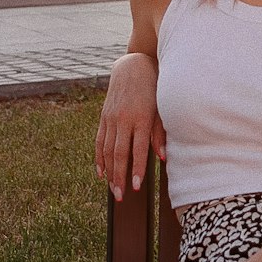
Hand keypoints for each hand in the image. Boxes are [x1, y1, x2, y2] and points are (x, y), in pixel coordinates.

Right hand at [95, 52, 164, 201]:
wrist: (133, 65)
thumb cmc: (153, 88)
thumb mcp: (161, 108)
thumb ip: (160, 133)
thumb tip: (162, 157)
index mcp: (140, 118)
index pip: (137, 150)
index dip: (136, 169)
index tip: (136, 186)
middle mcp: (123, 120)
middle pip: (119, 154)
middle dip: (120, 177)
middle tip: (122, 196)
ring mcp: (111, 118)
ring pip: (107, 150)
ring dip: (109, 172)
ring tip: (113, 190)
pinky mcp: (104, 116)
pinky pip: (99, 141)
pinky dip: (99, 158)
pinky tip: (101, 172)